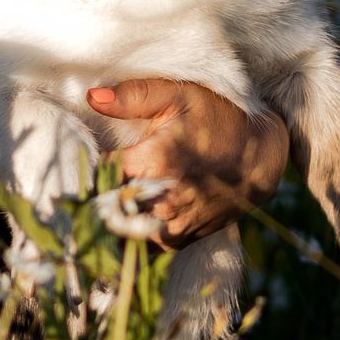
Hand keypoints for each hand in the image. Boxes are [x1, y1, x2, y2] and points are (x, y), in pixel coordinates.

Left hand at [91, 79, 289, 250]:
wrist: (262, 158)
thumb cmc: (219, 119)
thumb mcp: (180, 95)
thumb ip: (134, 96)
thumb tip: (92, 97)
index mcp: (154, 163)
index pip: (95, 176)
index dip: (83, 168)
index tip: (77, 160)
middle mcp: (161, 203)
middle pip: (102, 209)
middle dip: (92, 196)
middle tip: (80, 185)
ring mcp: (171, 227)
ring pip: (119, 231)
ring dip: (109, 217)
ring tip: (104, 198)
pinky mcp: (179, 241)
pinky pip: (139, 243)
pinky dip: (130, 230)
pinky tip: (129, 211)